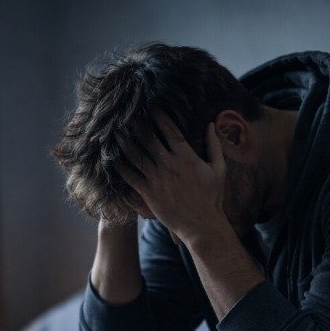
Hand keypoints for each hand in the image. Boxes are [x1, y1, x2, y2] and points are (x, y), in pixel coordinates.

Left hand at [115, 111, 227, 245]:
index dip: (158, 116)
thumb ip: (214, 145)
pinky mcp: (148, 193)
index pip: (169, 129)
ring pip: (136, 155)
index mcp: (186, 156)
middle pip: (148, 138)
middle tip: (126, 114)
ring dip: (124, 142)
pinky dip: (120, 166)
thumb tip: (211, 124)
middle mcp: (169, 164)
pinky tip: (111, 158)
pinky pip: (130, 177)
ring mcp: (157, 179)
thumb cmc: (212, 197)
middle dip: (136, 124)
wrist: (202, 224)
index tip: (150, 106)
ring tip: (115, 131)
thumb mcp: (218, 169)